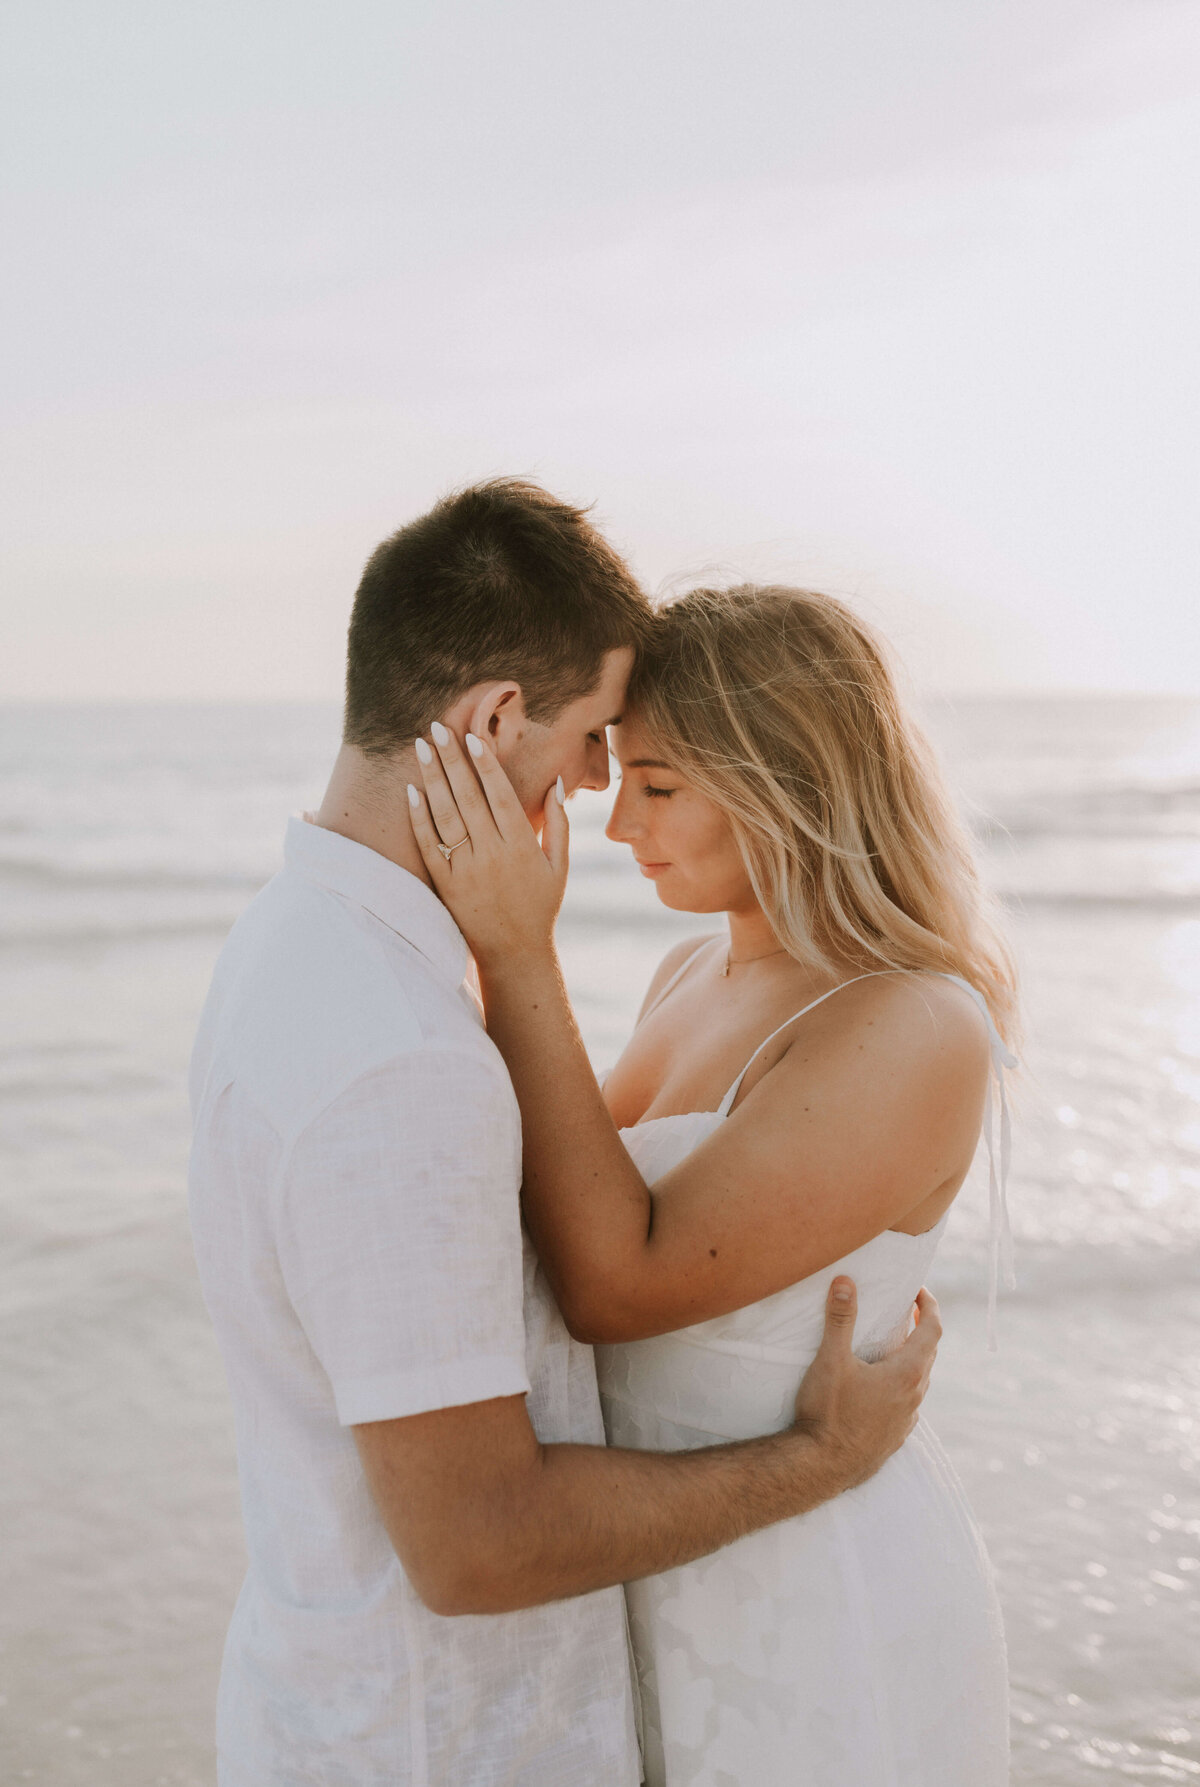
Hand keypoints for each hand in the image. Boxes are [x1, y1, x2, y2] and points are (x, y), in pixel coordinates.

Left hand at [407, 724, 567, 968]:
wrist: (514, 954)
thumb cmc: (540, 906)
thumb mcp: (559, 866)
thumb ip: (559, 823)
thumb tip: (556, 782)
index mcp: (522, 846)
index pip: (499, 795)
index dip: (485, 764)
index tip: (472, 736)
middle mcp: (493, 855)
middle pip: (468, 798)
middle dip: (452, 760)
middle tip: (437, 727)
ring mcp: (467, 870)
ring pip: (445, 816)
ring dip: (432, 779)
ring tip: (421, 748)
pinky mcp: (446, 885)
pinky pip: (429, 846)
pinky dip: (418, 819)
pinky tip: (411, 792)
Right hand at [792, 1278, 940, 1493]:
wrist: (821, 1469)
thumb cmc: (828, 1412)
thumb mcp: (831, 1360)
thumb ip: (840, 1318)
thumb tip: (845, 1281)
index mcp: (906, 1374)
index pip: (933, 1330)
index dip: (930, 1305)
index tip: (918, 1290)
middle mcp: (914, 1397)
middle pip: (929, 1354)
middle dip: (920, 1329)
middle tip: (904, 1311)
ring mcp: (906, 1420)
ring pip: (919, 1381)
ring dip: (911, 1359)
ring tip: (889, 1346)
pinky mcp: (894, 1438)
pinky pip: (907, 1404)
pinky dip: (901, 1385)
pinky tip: (880, 1388)